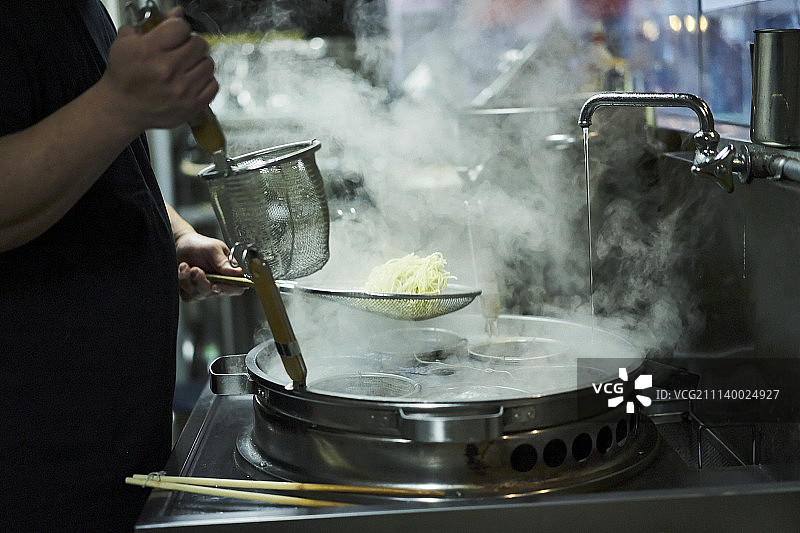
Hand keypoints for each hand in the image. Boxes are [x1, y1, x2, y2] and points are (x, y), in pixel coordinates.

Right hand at [99, 7, 218, 131]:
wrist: (122, 108)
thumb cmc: (124, 76)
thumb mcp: (127, 43)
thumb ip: (154, 24)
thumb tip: (177, 12)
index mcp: (150, 51)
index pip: (181, 26)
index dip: (178, 27)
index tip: (175, 34)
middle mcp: (167, 70)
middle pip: (199, 43)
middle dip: (191, 43)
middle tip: (182, 50)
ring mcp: (182, 90)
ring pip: (208, 63)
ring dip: (199, 62)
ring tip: (186, 66)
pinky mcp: (191, 106)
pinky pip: (213, 84)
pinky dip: (205, 80)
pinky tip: (192, 80)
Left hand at [175, 231, 244, 300]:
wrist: (181, 245)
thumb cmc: (200, 245)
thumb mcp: (213, 249)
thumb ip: (224, 262)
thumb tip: (238, 272)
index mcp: (229, 273)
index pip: (237, 288)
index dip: (228, 290)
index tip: (215, 285)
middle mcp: (218, 283)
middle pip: (214, 292)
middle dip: (202, 281)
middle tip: (195, 269)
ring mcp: (204, 289)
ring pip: (198, 294)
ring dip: (188, 279)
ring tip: (185, 265)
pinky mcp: (190, 292)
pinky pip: (187, 294)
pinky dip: (182, 281)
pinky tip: (182, 271)